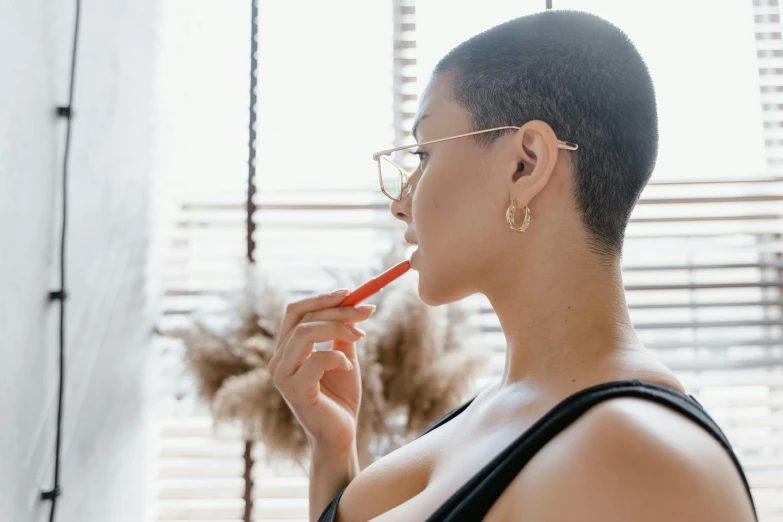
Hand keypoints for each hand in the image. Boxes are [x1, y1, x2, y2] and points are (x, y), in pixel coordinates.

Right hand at [269, 289, 374, 453]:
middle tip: (367, 311)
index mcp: (286, 349)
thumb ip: (343, 333)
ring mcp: (282, 376)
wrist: (341, 435)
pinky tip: (348, 367)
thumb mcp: (344, 357)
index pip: (295, 312)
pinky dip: (337, 357)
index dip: (322, 298)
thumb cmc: (340, 398)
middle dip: (337, 310)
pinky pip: (317, 359)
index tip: (350, 292)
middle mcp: (278, 360)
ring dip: (338, 327)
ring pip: (305, 333)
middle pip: (301, 318)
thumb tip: (355, 304)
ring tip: (361, 336)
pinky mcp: (294, 391)